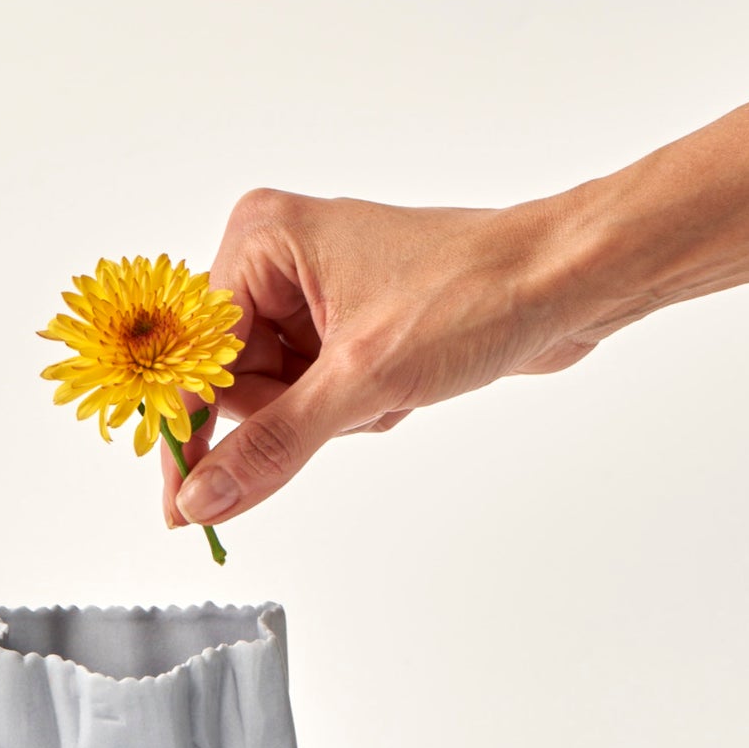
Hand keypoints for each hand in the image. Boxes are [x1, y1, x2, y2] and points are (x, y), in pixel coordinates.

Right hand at [161, 187, 598, 529]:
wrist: (567, 282)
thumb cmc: (476, 293)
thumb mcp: (363, 380)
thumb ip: (273, 444)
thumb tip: (204, 497)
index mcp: (261, 240)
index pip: (192, 355)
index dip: (190, 432)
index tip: (181, 507)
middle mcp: (278, 258)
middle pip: (235, 380)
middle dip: (295, 409)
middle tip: (352, 398)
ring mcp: (315, 292)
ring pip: (280, 396)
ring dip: (335, 413)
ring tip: (389, 386)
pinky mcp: (349, 322)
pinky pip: (319, 394)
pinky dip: (359, 408)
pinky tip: (403, 388)